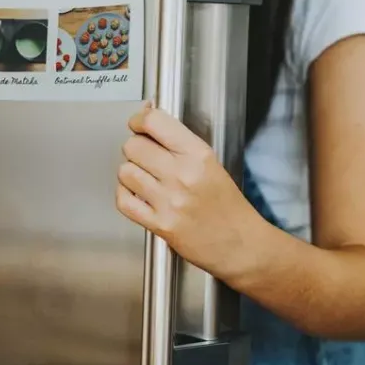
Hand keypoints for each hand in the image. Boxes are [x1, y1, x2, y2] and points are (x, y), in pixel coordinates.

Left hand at [116, 104, 259, 278]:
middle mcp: (183, 175)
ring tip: (143, 177)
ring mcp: (170, 201)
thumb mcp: (212, 163)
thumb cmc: (228, 206)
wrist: (240, 244)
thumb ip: (180, 144)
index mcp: (198, 155)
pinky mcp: (160, 224)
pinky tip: (136, 194)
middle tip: (144, 155)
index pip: (154, 122)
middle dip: (135, 148)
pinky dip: (125, 195)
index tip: (138, 123)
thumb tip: (149, 121)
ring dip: (130, 172)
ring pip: (125, 171)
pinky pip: (124, 201)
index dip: (139, 119)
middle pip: (133, 146)